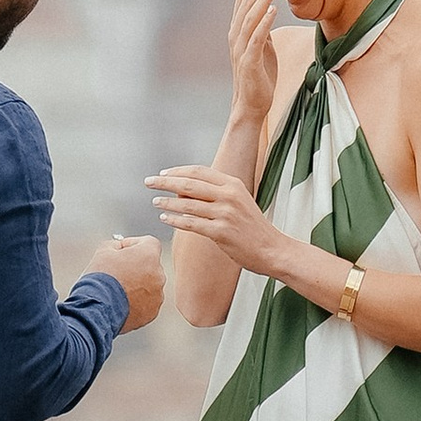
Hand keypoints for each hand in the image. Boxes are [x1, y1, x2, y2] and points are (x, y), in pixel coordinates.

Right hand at [88, 235, 165, 330]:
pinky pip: (146, 303)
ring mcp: (157, 295)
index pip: (148, 243)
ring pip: (149, 286)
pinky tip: (121, 302)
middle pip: (150, 265)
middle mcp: (158, 274)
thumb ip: (116, 244)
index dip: (134, 245)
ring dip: (137, 286)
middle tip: (118, 272)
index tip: (123, 250)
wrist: (97, 308)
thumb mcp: (103, 251)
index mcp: (149, 255)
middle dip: (136, 267)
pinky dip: (137, 302)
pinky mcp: (152, 312)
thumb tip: (119, 248)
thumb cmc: (101, 279)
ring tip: (118, 290)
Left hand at [148, 164, 281, 277]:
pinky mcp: (221, 232)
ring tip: (155, 201)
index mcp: (233, 184)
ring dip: (167, 202)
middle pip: (189, 183)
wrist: (272, 249)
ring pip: (187, 203)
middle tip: (149, 182)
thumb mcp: (239, 201)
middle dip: (165, 182)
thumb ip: (216, 193)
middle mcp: (229, 195)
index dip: (178, 171)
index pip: (199, 171)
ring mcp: (225, 214)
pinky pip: (191, 224)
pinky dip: (175, 220)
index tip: (163, 174)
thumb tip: (184, 190)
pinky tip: (165, 218)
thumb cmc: (253, 227)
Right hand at [227, 0, 285, 124]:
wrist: (252, 105)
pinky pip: (257, 37)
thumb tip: (270, 11)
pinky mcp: (249, 61)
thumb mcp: (262, 46)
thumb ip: (262, 29)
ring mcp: (240, 48)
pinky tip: (275, 9)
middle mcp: (235, 35)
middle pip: (244, 2)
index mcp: (237, 30)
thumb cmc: (259, 75)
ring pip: (250, 16)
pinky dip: (265, 21)